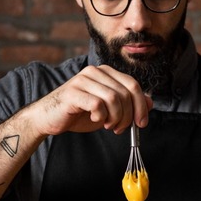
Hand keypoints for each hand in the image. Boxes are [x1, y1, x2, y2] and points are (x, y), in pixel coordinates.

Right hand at [26, 65, 152, 135]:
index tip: (141, 123)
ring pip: (114, 98)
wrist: (50, 118)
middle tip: (120, 129)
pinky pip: (98, 104)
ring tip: (108, 125)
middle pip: (125, 92)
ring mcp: (83, 79)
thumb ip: (128, 104)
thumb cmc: (79, 113)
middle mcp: (95, 71)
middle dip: (128, 116)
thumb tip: (150, 102)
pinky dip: (101, 117)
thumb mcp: (109, 110)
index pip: (133, 85)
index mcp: (106, 72)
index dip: (141, 106)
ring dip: (115, 118)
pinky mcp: (73, 92)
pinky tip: (96, 120)